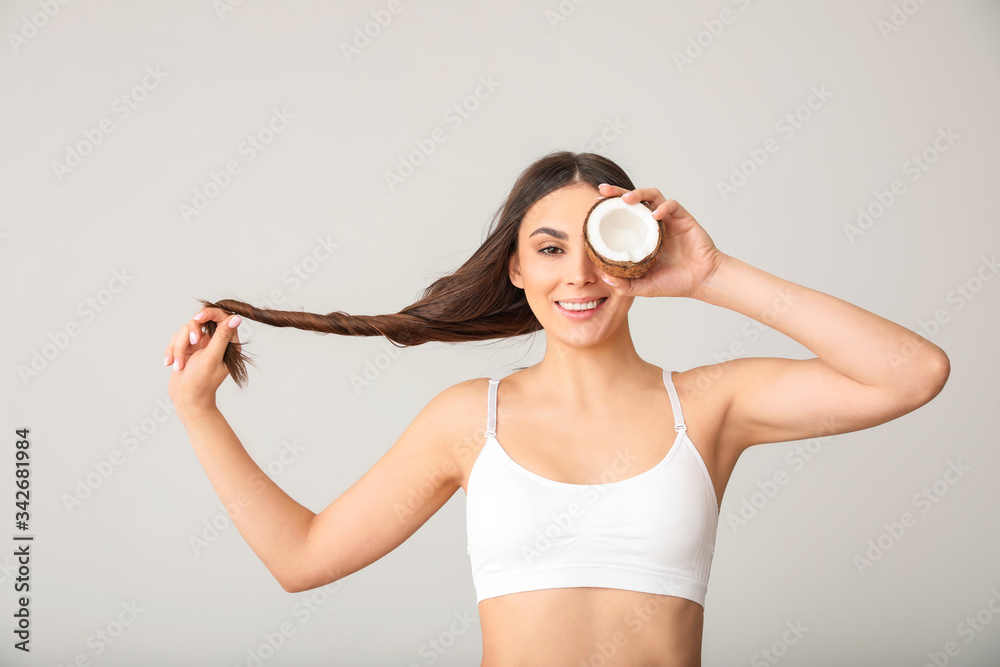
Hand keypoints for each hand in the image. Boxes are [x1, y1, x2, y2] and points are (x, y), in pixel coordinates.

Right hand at [165, 307, 242, 413]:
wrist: (186, 399)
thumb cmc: (202, 382)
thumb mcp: (212, 358)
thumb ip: (222, 337)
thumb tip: (236, 318)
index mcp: (227, 343)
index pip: (222, 317)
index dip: (210, 313)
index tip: (198, 318)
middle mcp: (214, 341)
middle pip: (201, 319)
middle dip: (191, 331)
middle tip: (192, 342)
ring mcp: (199, 344)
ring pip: (185, 329)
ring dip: (179, 347)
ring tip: (179, 365)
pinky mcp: (186, 347)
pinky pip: (175, 338)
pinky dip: (172, 351)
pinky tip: (172, 365)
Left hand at [595, 184, 722, 298]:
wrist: (703, 281)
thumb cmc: (674, 283)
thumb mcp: (644, 287)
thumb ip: (625, 285)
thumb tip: (604, 278)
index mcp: (642, 237)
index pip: (622, 217)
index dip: (608, 209)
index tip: (593, 206)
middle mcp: (652, 224)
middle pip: (633, 201)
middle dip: (617, 193)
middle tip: (602, 191)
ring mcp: (668, 220)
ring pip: (651, 196)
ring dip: (638, 193)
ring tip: (627, 199)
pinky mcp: (683, 218)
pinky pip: (671, 205)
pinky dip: (663, 207)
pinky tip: (655, 215)